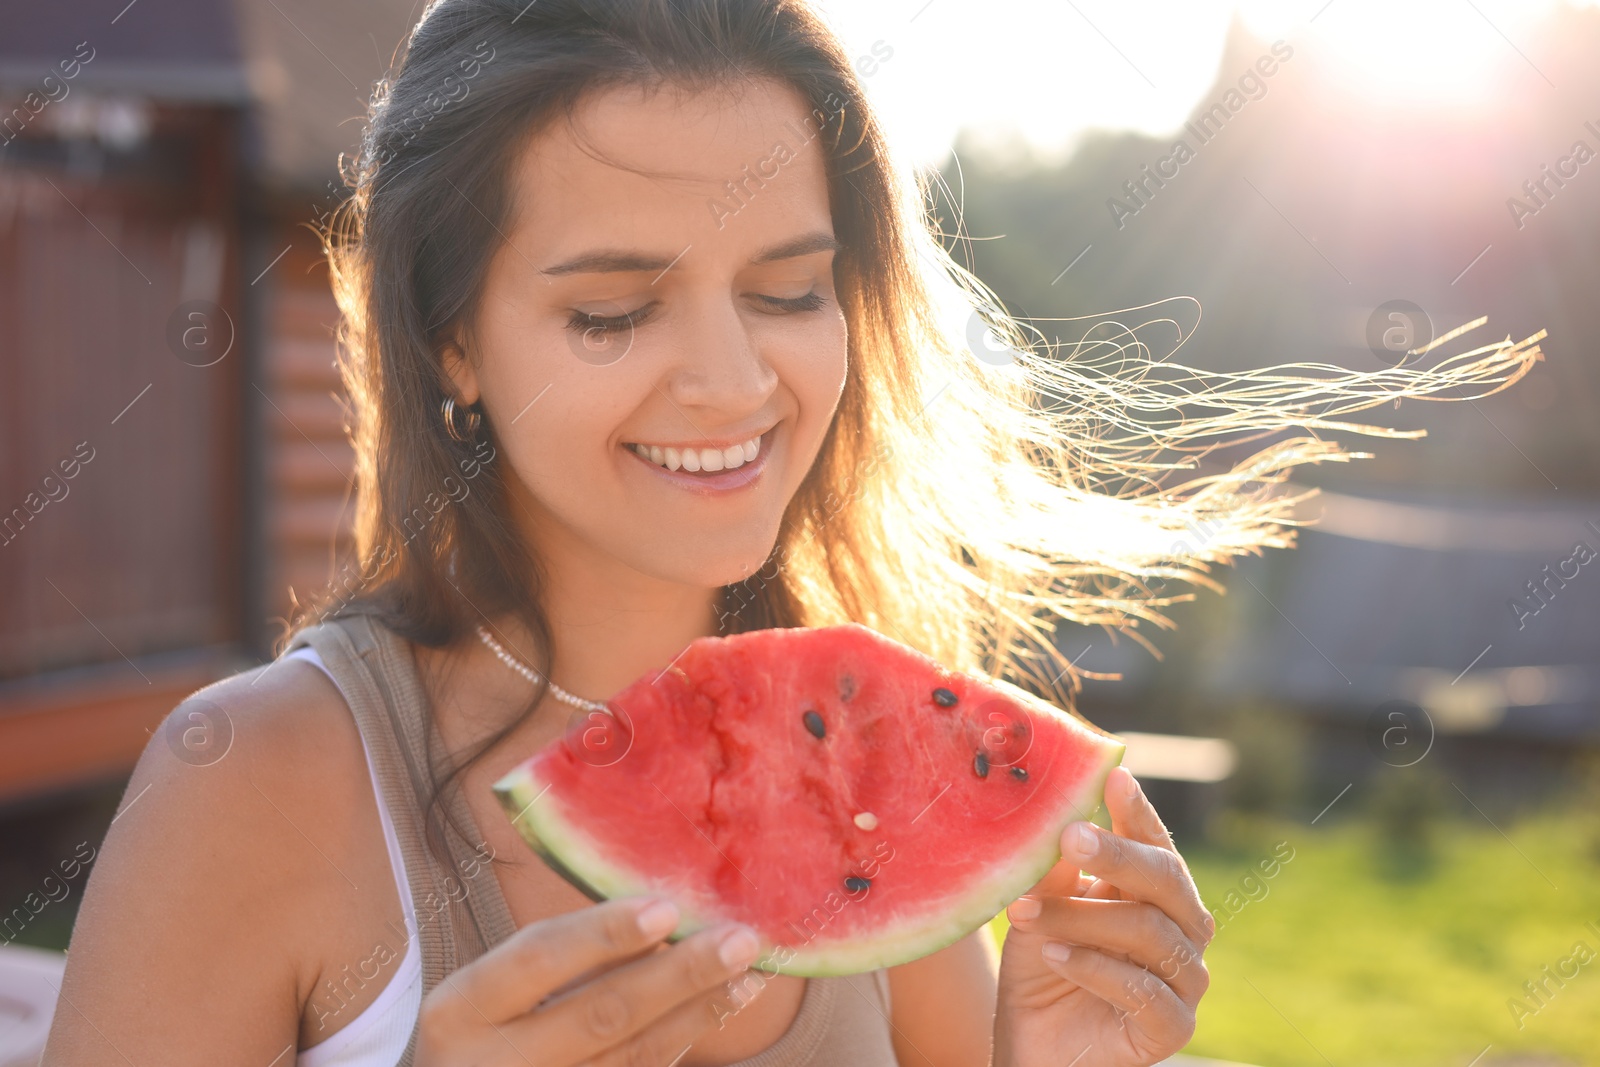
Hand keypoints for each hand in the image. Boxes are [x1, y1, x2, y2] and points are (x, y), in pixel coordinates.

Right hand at [414, 896, 764, 1065]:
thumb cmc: (480, 1030)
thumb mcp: (491, 990)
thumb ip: (559, 957)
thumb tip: (657, 920)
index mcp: (460, 1010)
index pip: (537, 958)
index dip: (603, 933)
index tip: (666, 907)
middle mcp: (494, 1063)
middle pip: (600, 1014)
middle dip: (679, 975)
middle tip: (740, 940)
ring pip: (632, 1056)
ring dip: (698, 1012)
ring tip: (748, 974)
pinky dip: (682, 1040)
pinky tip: (717, 1009)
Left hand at [992, 767, 1213, 1066]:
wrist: (1031, 1046)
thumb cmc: (1041, 970)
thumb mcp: (1040, 908)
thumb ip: (1056, 869)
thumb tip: (1058, 813)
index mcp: (1153, 894)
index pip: (1154, 844)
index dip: (1137, 811)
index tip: (1115, 776)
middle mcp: (1180, 931)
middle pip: (1166, 880)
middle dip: (1118, 855)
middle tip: (1071, 838)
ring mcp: (1182, 981)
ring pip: (1148, 932)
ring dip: (1082, 917)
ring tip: (1026, 913)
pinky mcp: (1171, 1028)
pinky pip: (1146, 991)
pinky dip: (1097, 968)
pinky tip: (1055, 956)